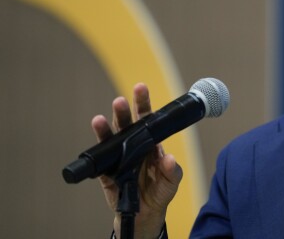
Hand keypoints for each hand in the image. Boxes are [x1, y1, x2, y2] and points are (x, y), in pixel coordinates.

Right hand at [92, 83, 182, 238]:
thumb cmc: (160, 191)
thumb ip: (172, 171)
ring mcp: (119, 156)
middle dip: (124, 111)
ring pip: (112, 138)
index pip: (147, 119)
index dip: (143, 103)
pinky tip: (94, 139)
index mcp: (150, 142)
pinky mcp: (107, 171)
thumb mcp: (172, 182)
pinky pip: (101, 158)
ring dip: (106, 128)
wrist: (146, 213)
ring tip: (99, 120)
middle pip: (127, 124)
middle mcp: (134, 145)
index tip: (140, 87)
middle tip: (120, 100)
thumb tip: (169, 158)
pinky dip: (98, 149)